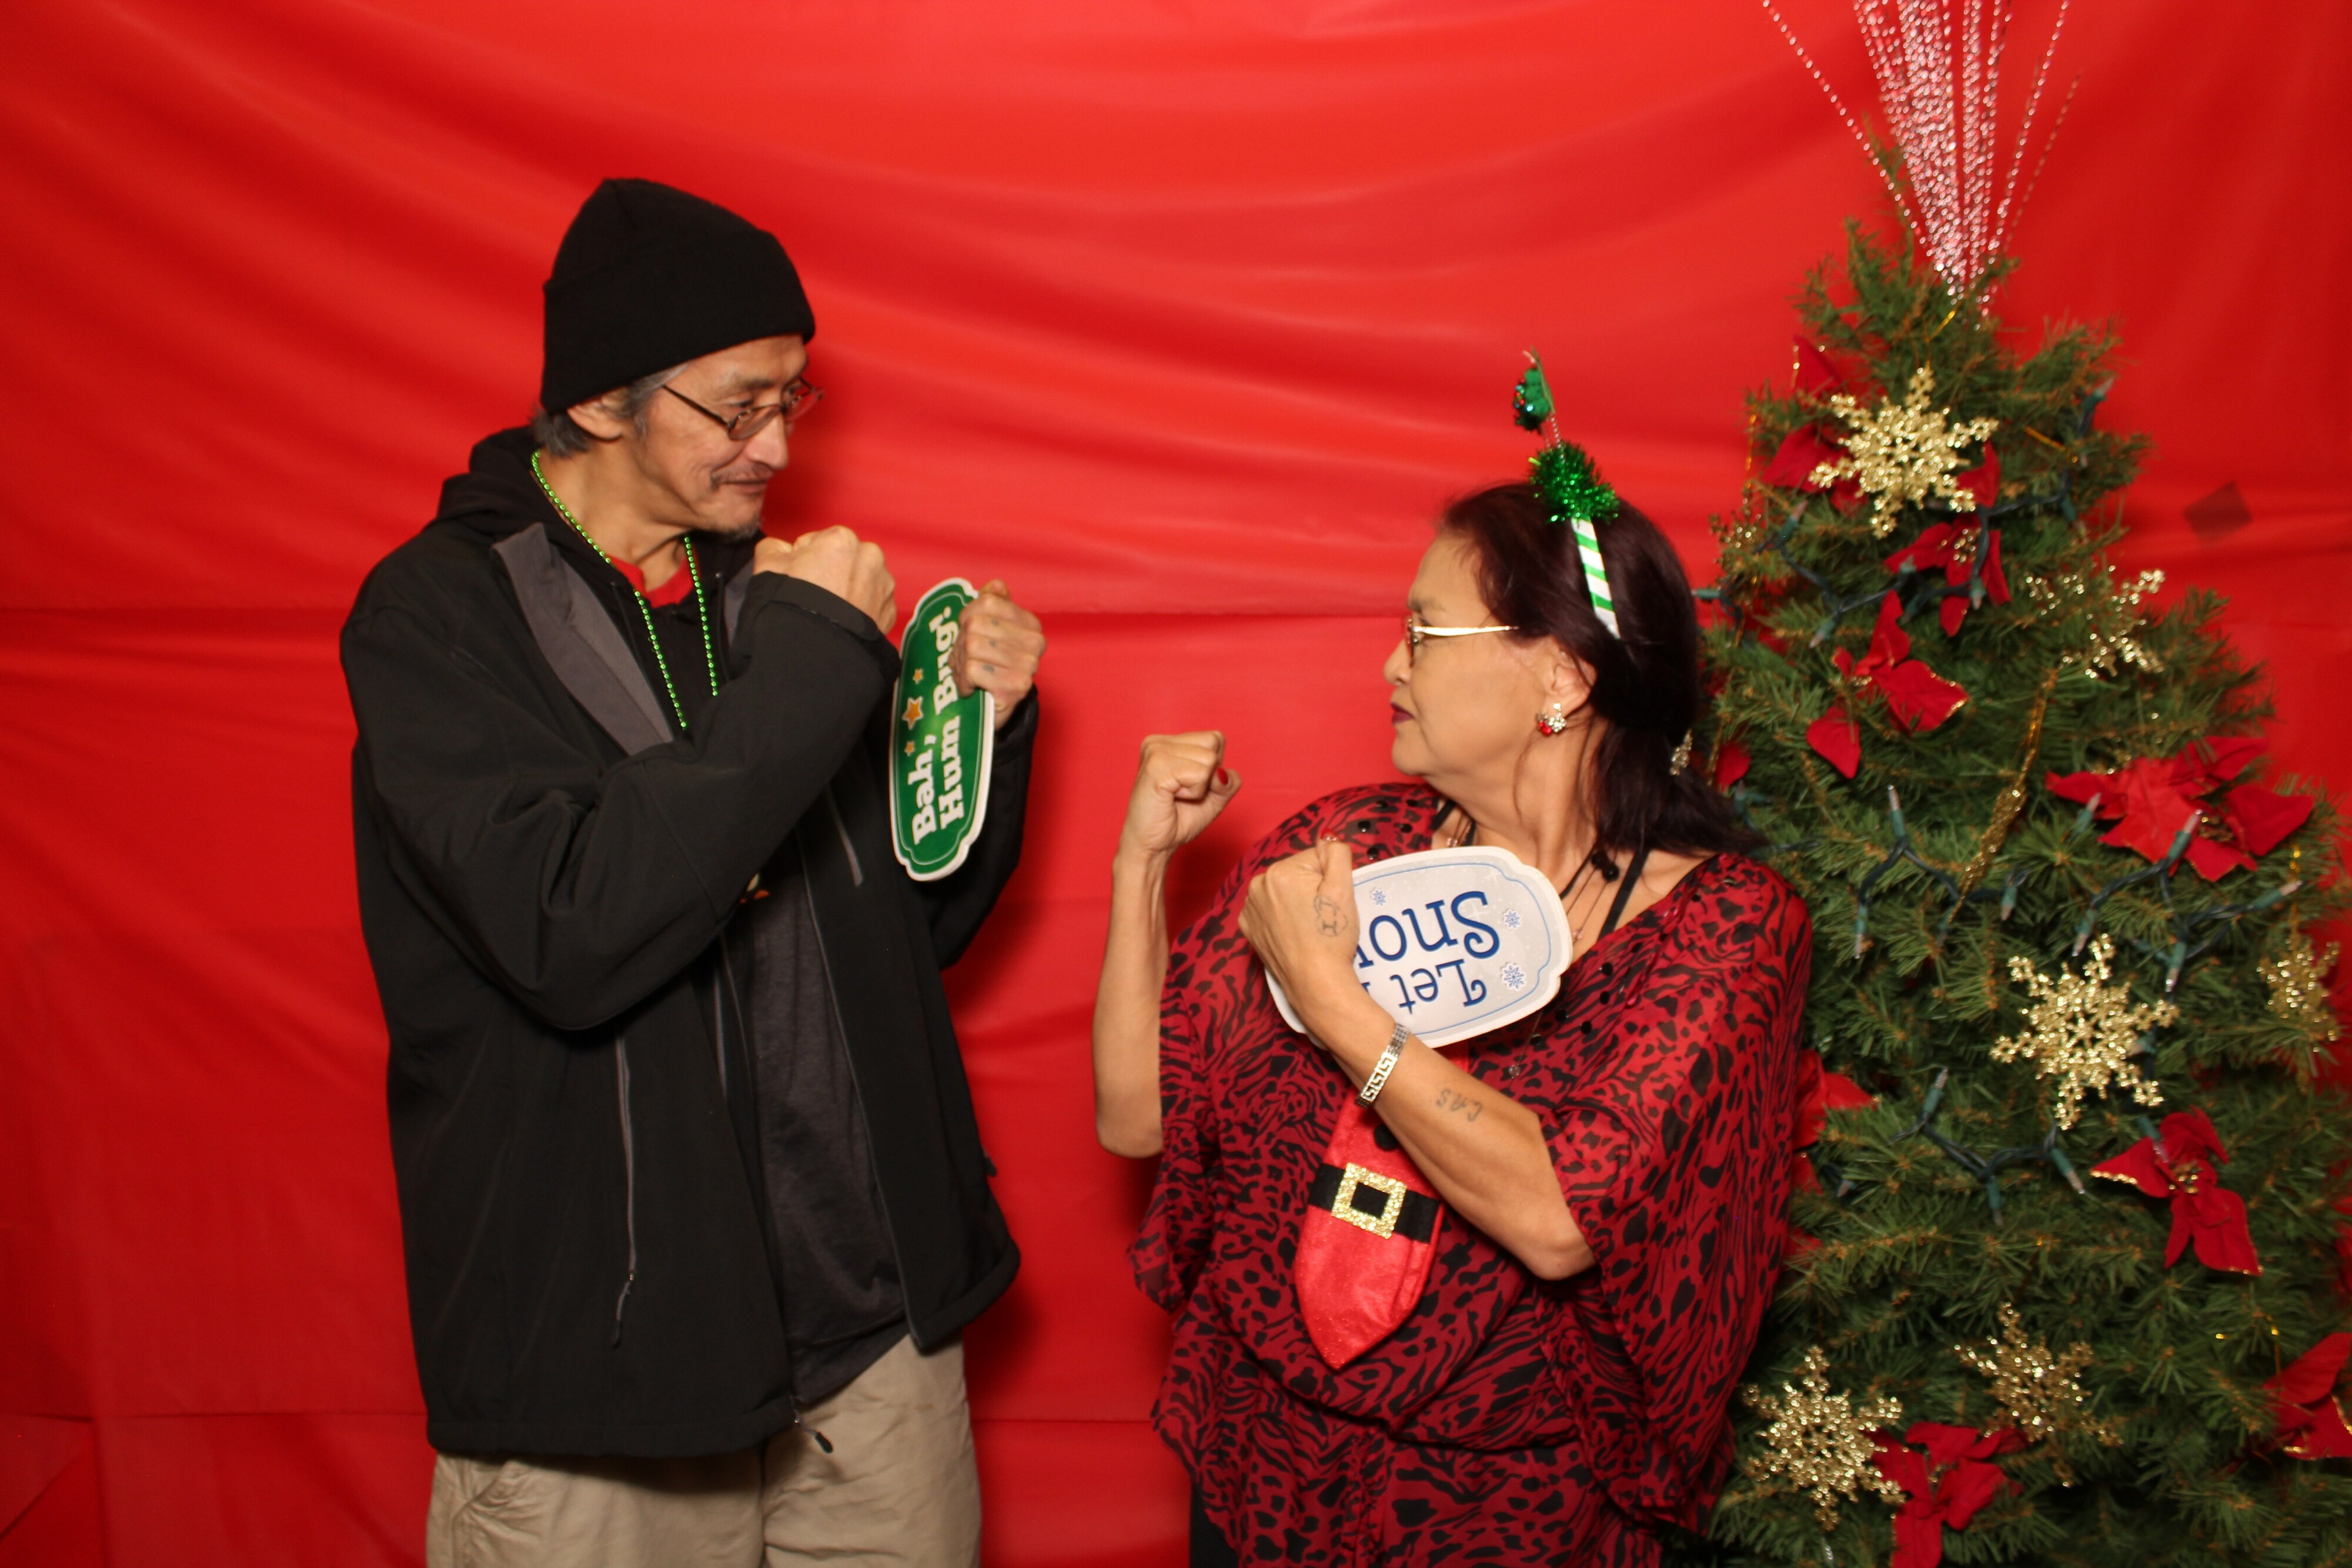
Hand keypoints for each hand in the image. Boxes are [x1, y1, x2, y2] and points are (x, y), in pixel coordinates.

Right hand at [756, 526, 895, 634]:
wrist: (817, 650)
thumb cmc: (792, 605)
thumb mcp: (767, 567)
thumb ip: (774, 548)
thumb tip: (782, 550)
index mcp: (842, 539)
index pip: (819, 541)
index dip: (806, 560)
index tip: (800, 578)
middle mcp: (871, 557)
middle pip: (845, 559)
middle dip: (832, 572)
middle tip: (815, 596)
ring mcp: (884, 585)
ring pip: (862, 581)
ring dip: (849, 590)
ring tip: (830, 611)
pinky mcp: (890, 612)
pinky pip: (873, 604)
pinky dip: (861, 610)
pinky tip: (843, 622)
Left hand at [953, 579, 1045, 726]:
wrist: (994, 711)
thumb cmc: (988, 667)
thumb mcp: (988, 631)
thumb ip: (993, 604)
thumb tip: (996, 585)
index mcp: (1030, 623)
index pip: (986, 602)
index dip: (967, 617)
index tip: (969, 633)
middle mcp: (1034, 642)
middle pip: (975, 624)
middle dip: (961, 644)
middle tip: (965, 660)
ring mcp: (1028, 664)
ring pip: (972, 645)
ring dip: (960, 663)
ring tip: (968, 674)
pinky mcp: (1016, 686)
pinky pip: (972, 669)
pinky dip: (963, 681)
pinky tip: (971, 688)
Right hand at [1118, 731, 1241, 861]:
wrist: (1153, 847)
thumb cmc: (1178, 821)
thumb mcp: (1214, 797)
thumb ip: (1228, 780)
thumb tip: (1222, 772)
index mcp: (1168, 743)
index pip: (1215, 738)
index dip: (1213, 767)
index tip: (1190, 785)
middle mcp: (1158, 742)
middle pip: (1214, 743)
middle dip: (1208, 775)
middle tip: (1183, 793)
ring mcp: (1155, 752)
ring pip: (1209, 759)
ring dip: (1199, 786)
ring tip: (1176, 796)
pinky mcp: (1156, 768)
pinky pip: (1199, 774)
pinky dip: (1194, 793)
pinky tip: (1172, 798)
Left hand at [1239, 840, 1368, 1032]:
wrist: (1315, 982)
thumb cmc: (1331, 937)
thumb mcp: (1343, 888)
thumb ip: (1337, 853)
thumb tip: (1328, 836)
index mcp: (1279, 871)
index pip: (1315, 858)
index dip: (1331, 877)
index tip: (1332, 902)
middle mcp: (1257, 886)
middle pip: (1297, 874)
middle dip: (1312, 888)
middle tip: (1323, 916)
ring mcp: (1249, 909)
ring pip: (1282, 891)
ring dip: (1296, 901)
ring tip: (1309, 926)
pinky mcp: (1248, 929)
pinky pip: (1269, 911)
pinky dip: (1281, 917)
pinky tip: (1293, 933)